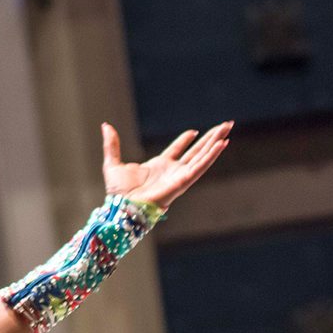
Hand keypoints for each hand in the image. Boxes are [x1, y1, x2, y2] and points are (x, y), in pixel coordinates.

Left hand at [102, 121, 231, 209]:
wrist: (122, 207)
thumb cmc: (118, 192)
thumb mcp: (112, 162)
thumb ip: (111, 144)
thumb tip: (106, 126)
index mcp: (159, 166)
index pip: (177, 150)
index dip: (185, 140)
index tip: (194, 131)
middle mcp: (172, 171)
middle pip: (196, 151)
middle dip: (210, 138)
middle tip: (224, 125)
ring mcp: (179, 176)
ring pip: (202, 156)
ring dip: (215, 143)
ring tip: (227, 129)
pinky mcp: (183, 182)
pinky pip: (200, 167)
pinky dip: (211, 156)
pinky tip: (222, 144)